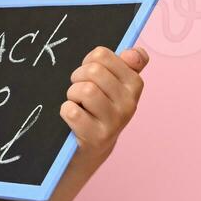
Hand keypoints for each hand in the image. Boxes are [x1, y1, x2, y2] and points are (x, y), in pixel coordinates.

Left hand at [60, 45, 149, 162]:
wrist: (92, 148)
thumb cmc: (100, 108)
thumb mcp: (116, 84)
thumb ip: (128, 63)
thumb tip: (134, 53)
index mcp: (135, 83)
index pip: (102, 55)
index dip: (88, 61)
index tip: (90, 74)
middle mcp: (130, 103)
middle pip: (93, 71)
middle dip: (78, 77)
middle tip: (79, 90)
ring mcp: (115, 122)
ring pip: (85, 90)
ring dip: (72, 94)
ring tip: (77, 103)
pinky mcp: (97, 137)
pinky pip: (72, 111)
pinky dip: (66, 111)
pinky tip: (74, 118)